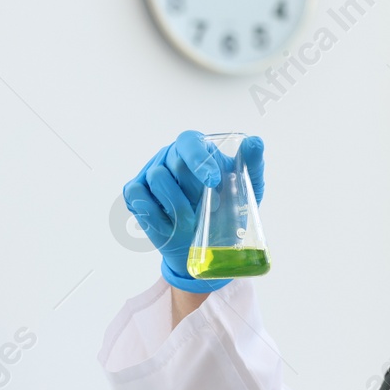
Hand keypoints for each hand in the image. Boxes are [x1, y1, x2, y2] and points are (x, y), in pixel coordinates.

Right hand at [121, 131, 265, 293]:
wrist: (206, 248)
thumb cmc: (227, 213)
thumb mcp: (247, 189)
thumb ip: (252, 164)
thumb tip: (255, 142)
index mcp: (194, 150)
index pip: (189, 141)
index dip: (199, 159)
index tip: (213, 181)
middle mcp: (169, 157)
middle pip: (174, 162)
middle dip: (192, 189)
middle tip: (207, 209)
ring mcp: (149, 174)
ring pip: (157, 178)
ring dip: (177, 205)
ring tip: (190, 221)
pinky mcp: (134, 193)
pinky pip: (138, 196)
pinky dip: (155, 214)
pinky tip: (170, 226)